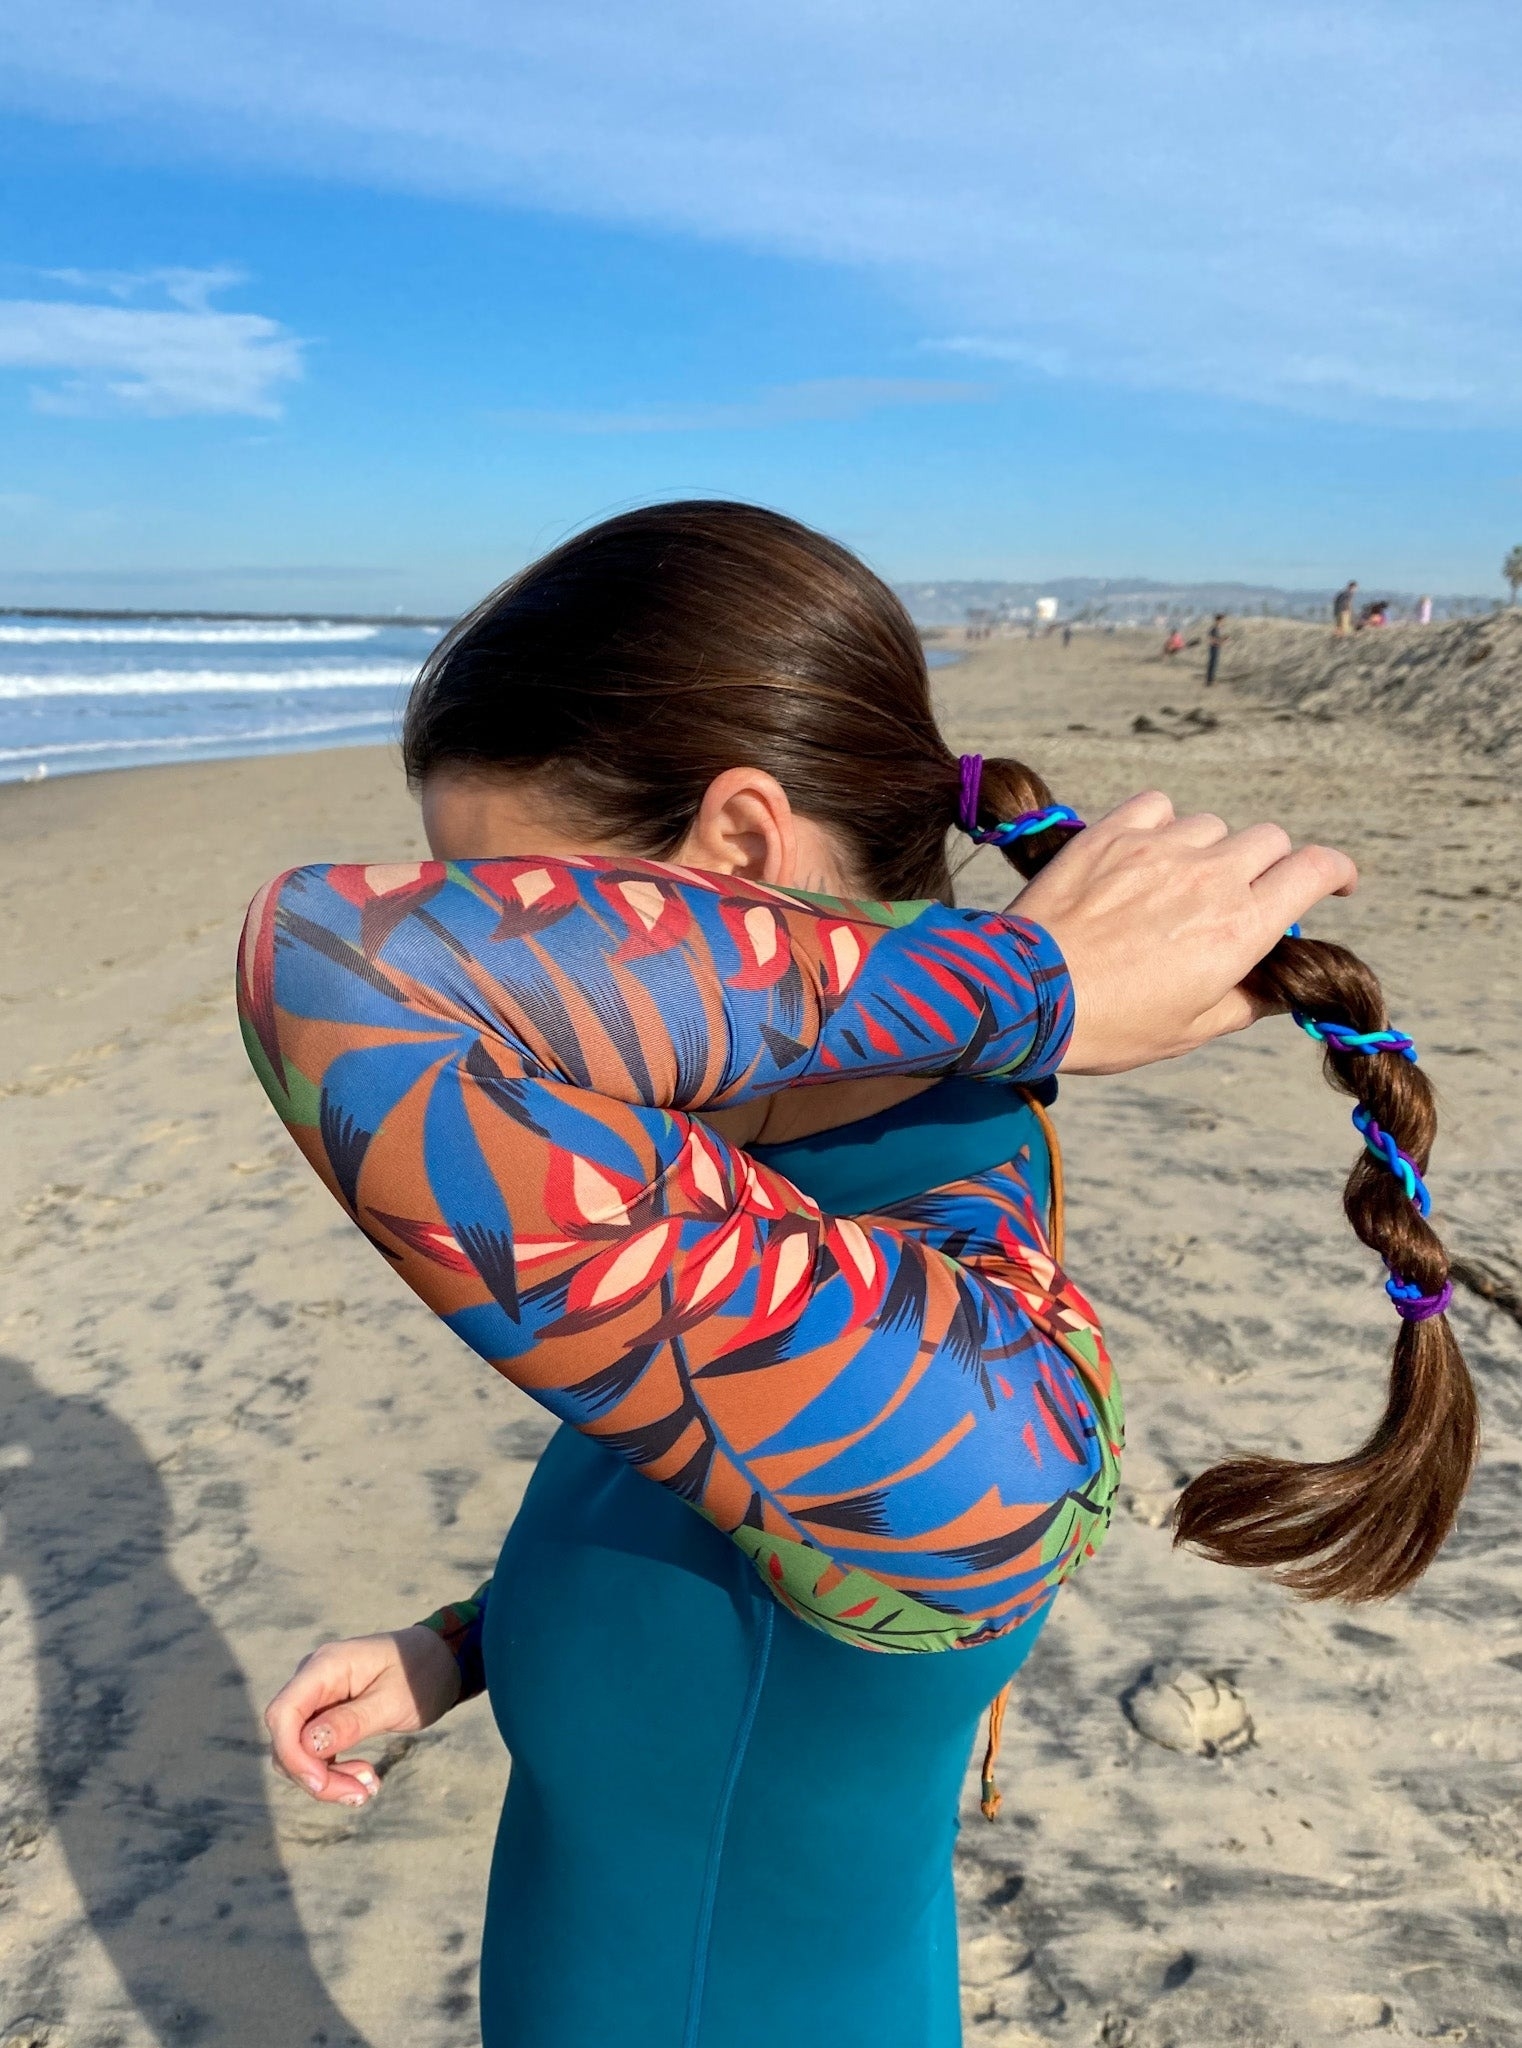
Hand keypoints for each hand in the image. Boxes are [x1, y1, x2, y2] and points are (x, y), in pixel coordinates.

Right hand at [263, 1625, 462, 1806]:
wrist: (440, 1661)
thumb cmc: (421, 1674)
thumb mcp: (393, 1701)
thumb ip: (351, 1721)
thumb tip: (307, 1746)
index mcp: (326, 1666)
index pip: (283, 1714)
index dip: (292, 1754)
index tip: (322, 1783)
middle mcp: (313, 1679)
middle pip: (287, 1738)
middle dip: (315, 1775)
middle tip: (360, 1793)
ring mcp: (317, 1696)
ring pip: (299, 1750)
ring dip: (326, 1778)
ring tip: (369, 1787)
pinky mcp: (326, 1714)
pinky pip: (315, 1751)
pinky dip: (334, 1771)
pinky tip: (365, 1780)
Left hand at [1015, 791, 1356, 1074]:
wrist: (1028, 995)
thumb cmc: (1111, 1024)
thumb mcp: (1191, 1030)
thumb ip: (1247, 1001)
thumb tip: (1281, 988)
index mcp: (1241, 927)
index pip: (1315, 870)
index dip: (1336, 871)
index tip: (1335, 883)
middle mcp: (1211, 877)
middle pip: (1269, 841)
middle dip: (1268, 867)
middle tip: (1241, 897)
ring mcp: (1161, 848)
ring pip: (1212, 825)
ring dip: (1209, 849)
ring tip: (1177, 886)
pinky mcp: (1114, 833)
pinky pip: (1158, 805)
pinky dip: (1162, 823)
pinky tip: (1146, 852)